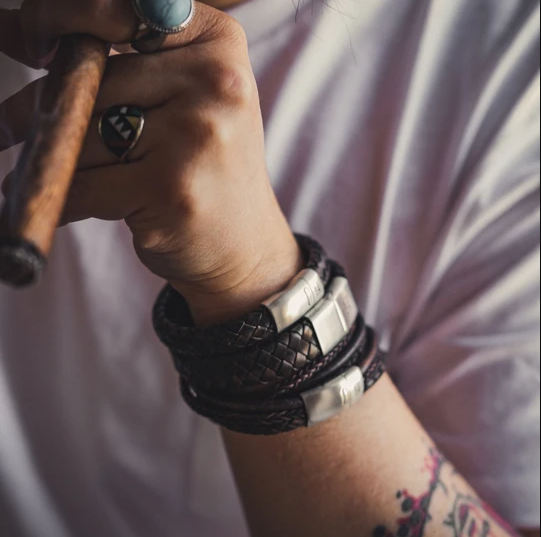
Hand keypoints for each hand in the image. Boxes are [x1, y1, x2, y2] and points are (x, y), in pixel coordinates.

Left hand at [0, 1, 301, 323]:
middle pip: (93, 80)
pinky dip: (60, 201)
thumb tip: (18, 31)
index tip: (27, 39)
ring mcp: (195, 138)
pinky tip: (58, 206)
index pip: (120, 9)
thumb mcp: (187, 102)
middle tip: (8, 122)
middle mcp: (215, 84)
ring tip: (42, 171)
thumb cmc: (205, 170)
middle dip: (44, 105)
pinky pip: (83, 186)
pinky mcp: (171, 191)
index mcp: (218, 46)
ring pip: (83, 136)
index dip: (60, 16)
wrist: (245, 245)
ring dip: (51, 159)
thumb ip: (129, 65)